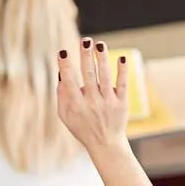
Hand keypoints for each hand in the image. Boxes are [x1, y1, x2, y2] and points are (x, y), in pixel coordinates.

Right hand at [57, 38, 129, 153]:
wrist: (106, 144)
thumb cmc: (82, 127)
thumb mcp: (65, 116)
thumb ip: (62, 96)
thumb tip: (61, 73)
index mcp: (76, 106)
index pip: (70, 83)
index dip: (66, 67)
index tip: (63, 52)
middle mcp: (92, 103)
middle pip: (88, 75)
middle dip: (86, 56)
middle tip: (85, 40)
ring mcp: (108, 103)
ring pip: (105, 77)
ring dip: (102, 59)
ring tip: (99, 44)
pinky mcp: (122, 103)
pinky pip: (123, 84)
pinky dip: (122, 71)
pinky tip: (122, 57)